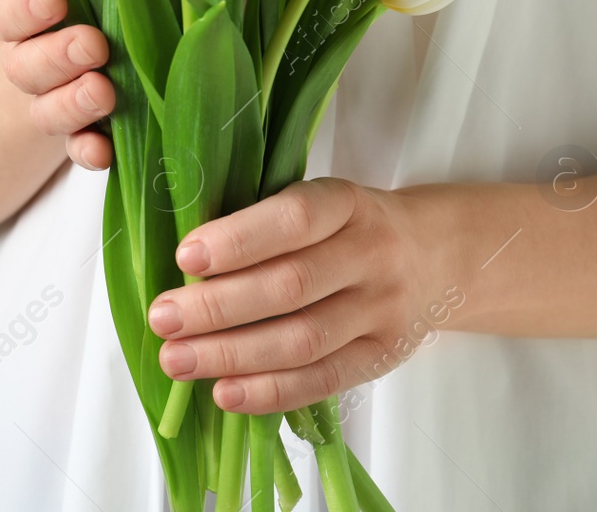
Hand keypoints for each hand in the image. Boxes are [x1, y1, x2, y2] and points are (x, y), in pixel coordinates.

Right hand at [0, 0, 115, 169]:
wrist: (22, 80)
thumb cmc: (42, 2)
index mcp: (15, 16)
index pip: (7, 12)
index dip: (25, 8)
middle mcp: (26, 61)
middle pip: (28, 65)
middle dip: (57, 55)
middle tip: (91, 44)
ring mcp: (50, 101)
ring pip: (52, 109)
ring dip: (73, 102)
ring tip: (102, 91)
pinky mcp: (76, 133)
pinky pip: (78, 146)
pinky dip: (88, 150)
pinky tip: (102, 151)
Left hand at [147, 178, 458, 413]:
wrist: (433, 256)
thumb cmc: (345, 227)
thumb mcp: (317, 203)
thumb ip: (262, 224)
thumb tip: (182, 266)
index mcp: (345, 204)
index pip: (294, 220)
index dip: (238, 240)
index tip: (184, 257)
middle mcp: (370, 255)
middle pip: (290, 286)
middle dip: (217, 306)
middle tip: (163, 319)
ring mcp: (381, 310)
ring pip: (303, 340)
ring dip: (232, 355)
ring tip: (177, 360)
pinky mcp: (382, 357)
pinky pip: (323, 380)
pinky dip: (270, 391)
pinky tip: (225, 393)